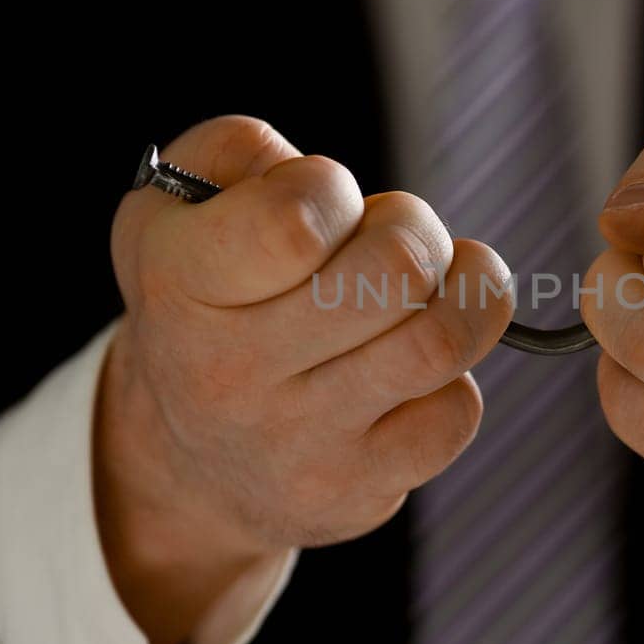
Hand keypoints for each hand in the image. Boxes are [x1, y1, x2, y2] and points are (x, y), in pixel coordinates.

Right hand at [98, 116, 512, 643]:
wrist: (188, 456)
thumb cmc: (207, 296)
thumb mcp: (181, 203)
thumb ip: (239, 151)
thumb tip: (314, 173)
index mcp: (179, 282)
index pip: (298, 221)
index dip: (334, 188)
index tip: (325, 202)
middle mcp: (228, 372)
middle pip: (397, 270)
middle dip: (417, 230)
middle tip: (398, 240)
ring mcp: (296, 442)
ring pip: (441, 342)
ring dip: (465, 294)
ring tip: (437, 286)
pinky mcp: (355, 492)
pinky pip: (457, 412)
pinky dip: (456, 374)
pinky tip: (414, 368)